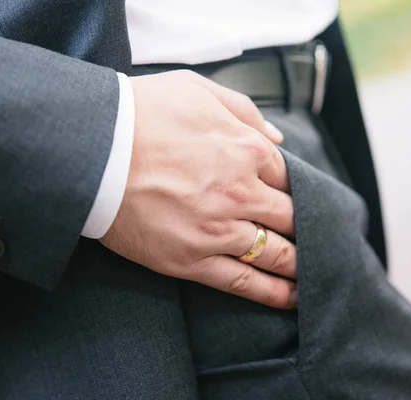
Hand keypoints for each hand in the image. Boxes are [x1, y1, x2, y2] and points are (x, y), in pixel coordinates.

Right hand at [100, 70, 297, 308]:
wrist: (91, 148)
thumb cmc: (141, 113)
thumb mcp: (197, 90)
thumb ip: (245, 112)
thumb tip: (278, 138)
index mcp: (246, 150)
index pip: (289, 177)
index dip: (297, 190)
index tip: (301, 201)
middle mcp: (240, 192)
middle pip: (290, 217)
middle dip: (307, 228)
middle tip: (319, 239)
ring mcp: (218, 229)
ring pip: (274, 253)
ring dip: (299, 264)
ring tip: (314, 273)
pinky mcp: (191, 259)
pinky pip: (242, 281)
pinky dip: (272, 292)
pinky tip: (292, 299)